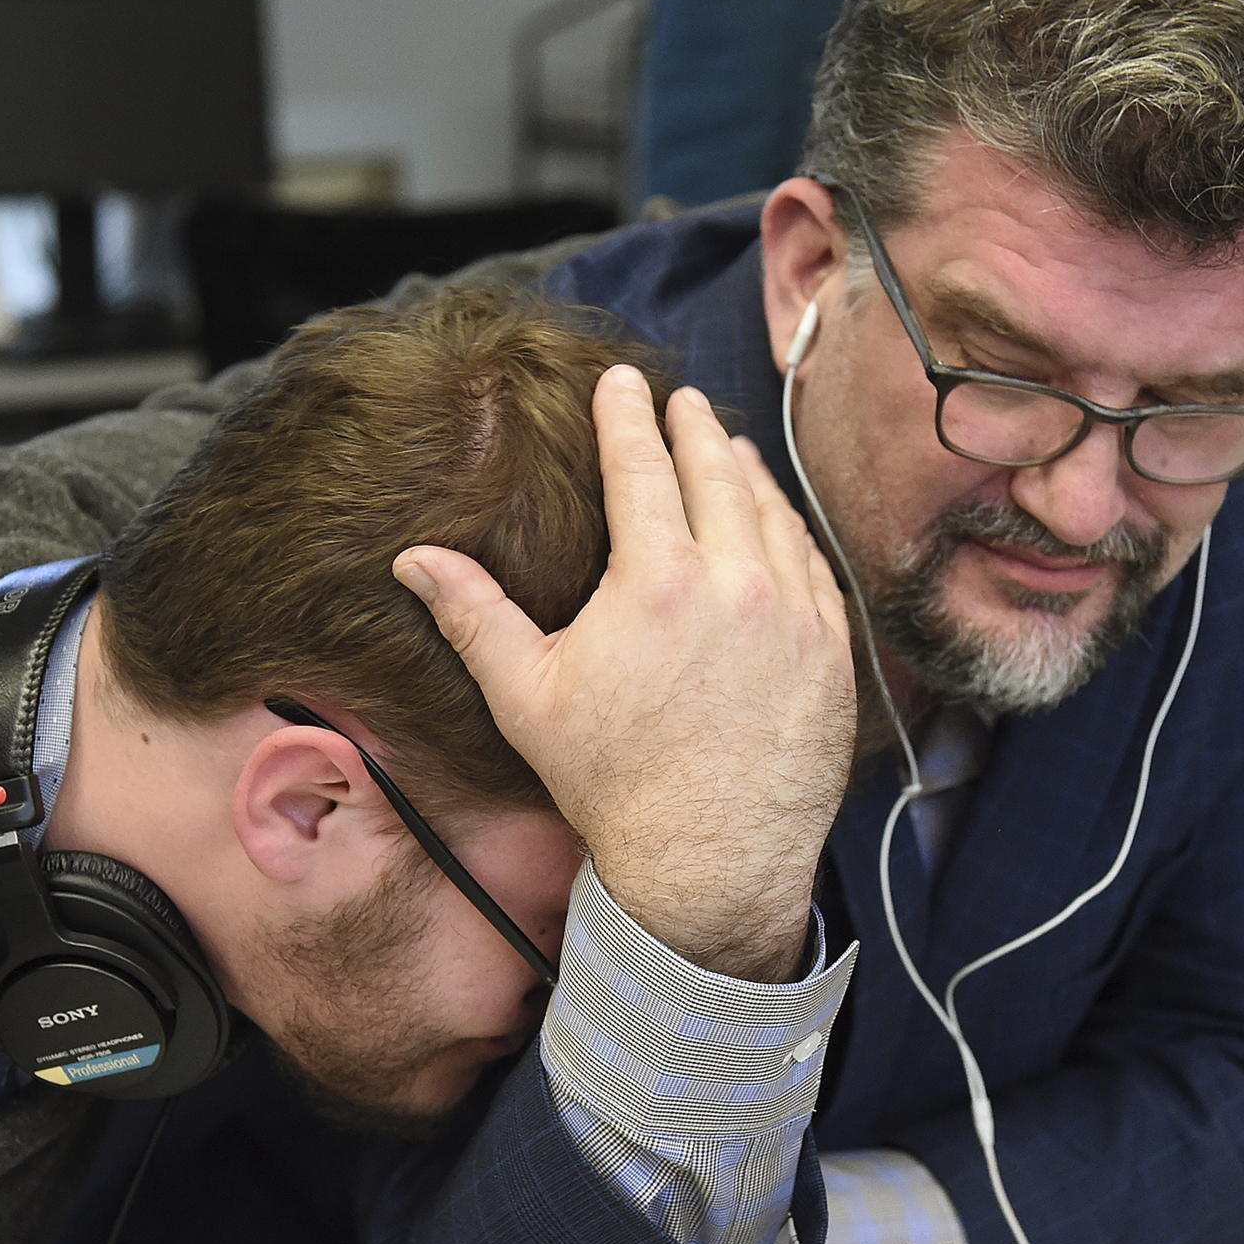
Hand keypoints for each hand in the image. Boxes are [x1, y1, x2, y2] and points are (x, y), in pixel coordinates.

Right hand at [394, 367, 854, 981]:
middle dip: (694, 428)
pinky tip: (776, 524)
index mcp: (659, 581)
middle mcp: (738, 583)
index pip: (642, 469)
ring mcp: (795, 616)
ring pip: (773, 515)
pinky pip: (813, 567)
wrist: (710, 862)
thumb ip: (472, 615)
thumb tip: (412, 560)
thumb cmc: (611, 782)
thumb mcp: (527, 695)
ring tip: (728, 448)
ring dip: (747, 472)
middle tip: (680, 398)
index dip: (628, 416)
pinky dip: (790, 531)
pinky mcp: (831, 652)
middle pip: (718, 475)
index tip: (624, 381)